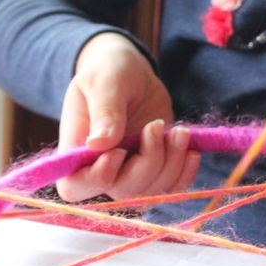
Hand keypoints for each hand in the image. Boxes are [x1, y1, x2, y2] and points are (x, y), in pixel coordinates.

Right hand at [57, 32, 199, 200]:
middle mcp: (100, 168)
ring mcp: (129, 172)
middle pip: (121, 191)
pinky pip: (170, 187)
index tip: (118, 151)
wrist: (131, 73)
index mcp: (75, 150)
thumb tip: (99, 144)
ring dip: (171, 165)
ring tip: (179, 131)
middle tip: (156, 126)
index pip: (75, 187)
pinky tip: (190, 148)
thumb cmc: (108, 73)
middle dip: (148, 162)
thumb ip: (104, 111)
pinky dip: (185, 173)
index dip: (98, 178)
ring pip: (150, 192)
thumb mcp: (103, 81)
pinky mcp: (154, 168)